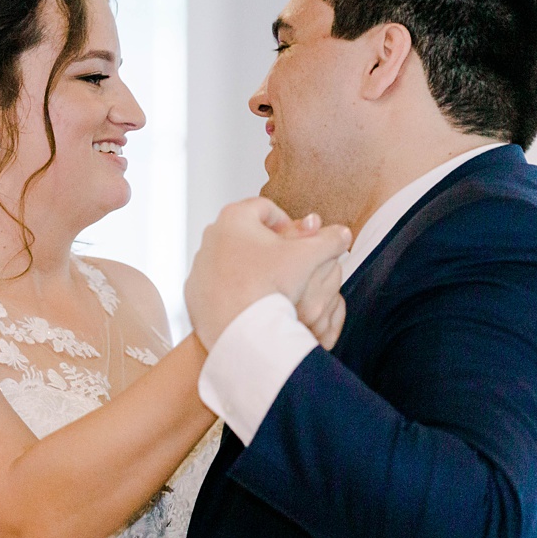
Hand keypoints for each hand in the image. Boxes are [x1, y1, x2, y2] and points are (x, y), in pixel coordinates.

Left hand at [185, 198, 351, 349]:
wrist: (241, 329)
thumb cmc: (271, 287)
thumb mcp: (308, 257)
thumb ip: (328, 241)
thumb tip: (343, 234)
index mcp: (235, 217)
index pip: (265, 208)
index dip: (287, 222)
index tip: (297, 241)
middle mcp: (211, 236)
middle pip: (247, 233)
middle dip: (269, 246)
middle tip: (287, 265)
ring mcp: (199, 264)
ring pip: (232, 259)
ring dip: (251, 267)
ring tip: (271, 287)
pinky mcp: (193, 291)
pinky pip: (217, 284)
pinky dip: (234, 289)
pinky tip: (252, 303)